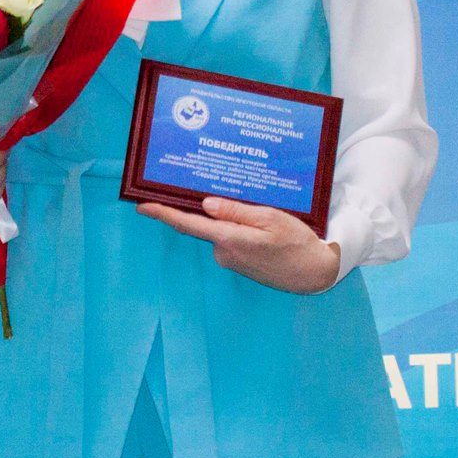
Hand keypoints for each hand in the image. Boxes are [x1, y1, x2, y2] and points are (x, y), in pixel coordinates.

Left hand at [136, 197, 340, 293]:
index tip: (142, 206)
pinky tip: (250, 220)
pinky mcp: (238, 262)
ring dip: (222, 217)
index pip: (188, 224)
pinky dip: (232, 227)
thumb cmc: (297, 243)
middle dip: (198, 206)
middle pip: (202, 223)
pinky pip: (228, 238)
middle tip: (195, 183)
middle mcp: (224, 251)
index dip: (163, 214)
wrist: (314, 274)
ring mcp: (230, 259)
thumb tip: (206, 204)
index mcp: (230, 239)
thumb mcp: (271, 218)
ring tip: (241, 199)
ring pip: (218, 230)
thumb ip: (237, 211)